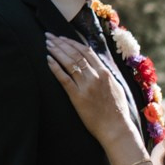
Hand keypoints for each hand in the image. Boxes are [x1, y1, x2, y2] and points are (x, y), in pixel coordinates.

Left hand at [45, 34, 143, 164]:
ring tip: (47, 44)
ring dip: (56, 51)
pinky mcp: (77, 97)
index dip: (72, 42)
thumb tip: (98, 66)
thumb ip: (106, 75)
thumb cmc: (117, 111)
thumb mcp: (116, 88)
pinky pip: (64, 78)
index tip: (62, 37)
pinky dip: (55, 67)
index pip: (86, 51)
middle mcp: (95, 76)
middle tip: (49, 36)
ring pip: (69, 63)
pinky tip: (48, 60)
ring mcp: (86, 86)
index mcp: (105, 73)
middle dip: (61, 43)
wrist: (116, 128)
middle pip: (75, 54)